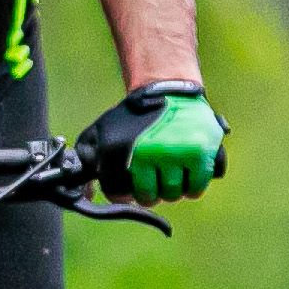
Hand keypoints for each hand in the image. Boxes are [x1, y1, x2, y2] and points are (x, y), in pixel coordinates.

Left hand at [81, 82, 227, 204]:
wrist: (169, 90)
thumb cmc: (133, 116)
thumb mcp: (100, 129)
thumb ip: (86, 159)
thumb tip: (88, 195)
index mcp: (122, 148)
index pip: (118, 193)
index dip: (123, 193)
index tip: (129, 187)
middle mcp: (149, 152)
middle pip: (148, 198)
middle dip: (149, 191)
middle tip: (153, 177)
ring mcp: (176, 153)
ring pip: (172, 195)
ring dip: (171, 188)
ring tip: (170, 171)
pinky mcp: (201, 153)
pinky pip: (196, 189)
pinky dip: (192, 186)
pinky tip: (187, 172)